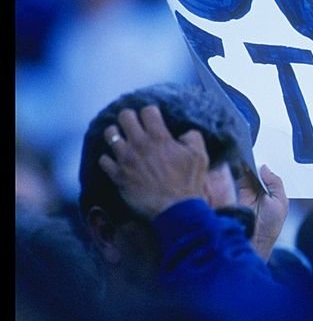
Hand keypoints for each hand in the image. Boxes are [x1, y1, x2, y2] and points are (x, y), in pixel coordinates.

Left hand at [98, 105, 208, 219]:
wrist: (175, 210)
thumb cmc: (189, 183)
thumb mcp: (200, 156)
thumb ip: (193, 138)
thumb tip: (183, 134)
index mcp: (159, 138)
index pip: (147, 111)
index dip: (151, 112)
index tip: (153, 117)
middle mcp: (139, 144)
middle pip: (125, 116)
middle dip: (130, 117)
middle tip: (134, 124)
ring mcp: (125, 159)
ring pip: (110, 134)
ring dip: (116, 134)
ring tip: (121, 139)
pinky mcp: (117, 175)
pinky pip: (103, 159)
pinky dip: (109, 158)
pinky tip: (116, 161)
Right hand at [237, 164, 288, 261]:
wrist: (255, 241)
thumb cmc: (270, 227)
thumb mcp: (281, 202)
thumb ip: (275, 183)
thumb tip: (265, 168)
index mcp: (268, 190)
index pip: (262, 173)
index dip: (259, 165)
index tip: (256, 156)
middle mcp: (255, 191)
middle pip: (250, 172)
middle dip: (248, 164)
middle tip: (247, 157)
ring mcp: (243, 194)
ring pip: (239, 175)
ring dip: (239, 169)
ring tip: (240, 161)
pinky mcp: (232, 197)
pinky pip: (230, 183)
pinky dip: (230, 176)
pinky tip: (233, 169)